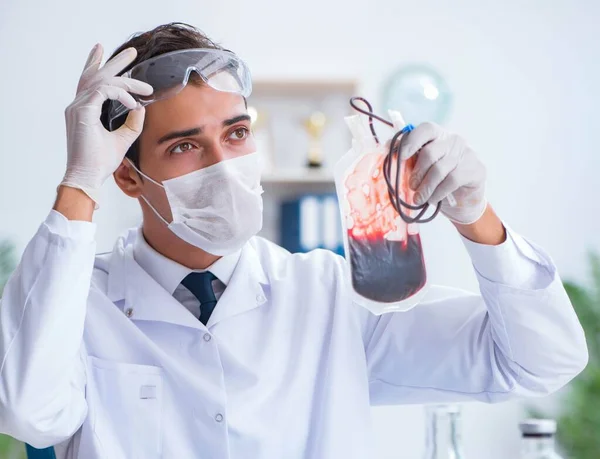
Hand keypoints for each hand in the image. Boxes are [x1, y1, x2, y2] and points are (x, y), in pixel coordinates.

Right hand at [60, 44, 152, 204]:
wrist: (88, 176)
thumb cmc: (100, 162)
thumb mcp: (123, 138)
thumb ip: (132, 123)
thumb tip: (141, 107)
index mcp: (84, 109)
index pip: (90, 82)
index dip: (100, 66)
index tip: (121, 63)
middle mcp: (78, 105)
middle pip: (95, 74)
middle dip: (114, 62)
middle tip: (132, 52)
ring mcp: (78, 107)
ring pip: (103, 81)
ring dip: (126, 80)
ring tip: (145, 86)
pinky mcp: (82, 111)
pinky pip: (104, 91)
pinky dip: (122, 94)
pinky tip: (134, 103)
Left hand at [399, 122, 486, 224]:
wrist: (463, 200)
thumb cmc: (438, 181)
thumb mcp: (422, 168)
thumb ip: (409, 158)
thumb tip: (387, 146)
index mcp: (438, 135)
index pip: (426, 129)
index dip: (411, 141)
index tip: (401, 157)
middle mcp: (453, 140)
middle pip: (429, 153)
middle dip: (417, 173)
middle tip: (411, 186)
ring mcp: (467, 153)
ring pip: (439, 169)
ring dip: (425, 187)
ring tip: (419, 198)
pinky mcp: (475, 169)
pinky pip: (451, 180)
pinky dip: (438, 192)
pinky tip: (433, 199)